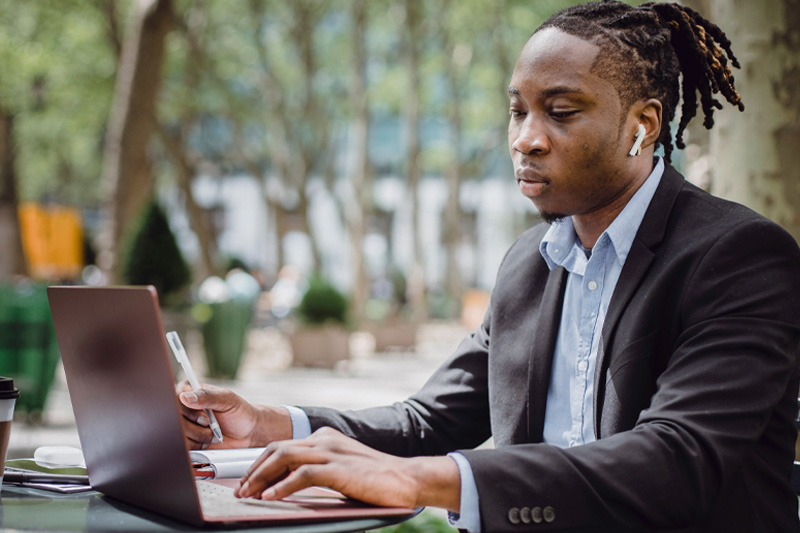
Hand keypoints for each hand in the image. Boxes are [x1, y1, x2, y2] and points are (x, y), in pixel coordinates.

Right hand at [176, 381, 291, 448]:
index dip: (186, 408)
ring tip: (212, 432)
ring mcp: (184, 425)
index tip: (203, 413)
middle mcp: (184, 407)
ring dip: (198, 436)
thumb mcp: (227, 399)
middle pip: (173, 417)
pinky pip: (182, 446)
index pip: (174, 396)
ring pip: (177, 433)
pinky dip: (197, 445)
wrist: (247, 433)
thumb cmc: (239, 411)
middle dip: (194, 424)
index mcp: (191, 390)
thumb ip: (207, 396)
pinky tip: (208, 441)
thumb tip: (185, 397)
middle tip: (209, 423)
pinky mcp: (187, 440)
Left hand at [234, 427, 460, 511]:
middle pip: (277, 449)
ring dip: (261, 478)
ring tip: (247, 495)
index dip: (260, 464)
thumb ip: (317, 471)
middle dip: (254, 470)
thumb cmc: (374, 481)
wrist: (406, 479)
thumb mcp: (340, 470)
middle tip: (240, 491)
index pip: (282, 446)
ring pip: (283, 457)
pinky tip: (270, 497)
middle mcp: (324, 439)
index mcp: (324, 437)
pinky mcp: (338, 467)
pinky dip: (282, 486)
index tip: (246, 483)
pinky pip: (302, 474)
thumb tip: (287, 487)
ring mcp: (330, 451)